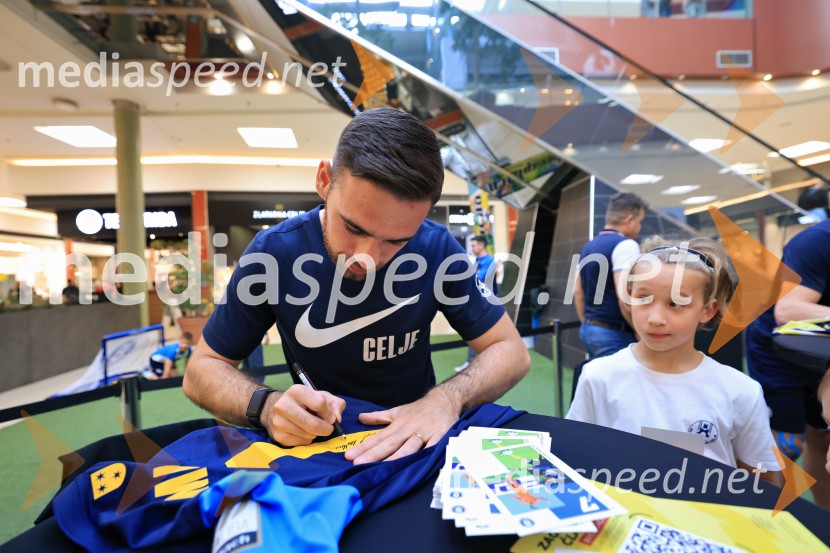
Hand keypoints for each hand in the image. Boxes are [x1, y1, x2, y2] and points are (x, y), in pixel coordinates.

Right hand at [264, 385, 345, 446]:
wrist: (279, 408)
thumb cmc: (306, 402)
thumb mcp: (322, 397)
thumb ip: (336, 404)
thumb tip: (337, 418)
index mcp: (296, 391)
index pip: (320, 404)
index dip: (328, 412)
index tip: (328, 415)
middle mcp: (283, 405)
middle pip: (313, 424)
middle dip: (326, 428)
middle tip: (328, 428)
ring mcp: (279, 421)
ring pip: (308, 435)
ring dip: (316, 433)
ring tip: (312, 426)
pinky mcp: (278, 436)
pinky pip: (301, 442)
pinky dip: (307, 439)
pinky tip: (304, 432)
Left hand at [344, 388, 459, 463]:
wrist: (444, 399)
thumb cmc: (420, 409)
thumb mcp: (398, 411)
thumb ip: (379, 417)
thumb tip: (361, 418)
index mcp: (398, 425)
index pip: (378, 438)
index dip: (364, 447)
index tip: (349, 456)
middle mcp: (408, 430)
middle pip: (389, 444)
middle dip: (373, 454)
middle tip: (357, 463)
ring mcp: (424, 433)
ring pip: (408, 447)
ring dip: (395, 457)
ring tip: (382, 468)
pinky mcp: (440, 436)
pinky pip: (432, 448)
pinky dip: (425, 454)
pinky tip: (417, 463)